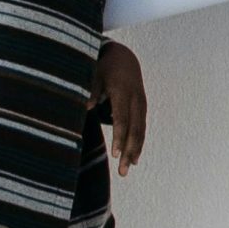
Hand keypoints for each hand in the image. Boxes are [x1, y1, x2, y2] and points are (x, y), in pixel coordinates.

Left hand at [93, 40, 147, 174]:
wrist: (124, 56)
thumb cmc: (104, 67)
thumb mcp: (93, 73)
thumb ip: (91, 90)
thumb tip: (86, 107)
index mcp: (122, 91)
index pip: (122, 119)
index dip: (120, 137)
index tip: (115, 154)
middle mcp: (135, 98)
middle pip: (135, 129)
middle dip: (129, 151)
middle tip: (122, 171)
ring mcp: (141, 102)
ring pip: (141, 130)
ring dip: (135, 150)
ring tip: (128, 168)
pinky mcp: (142, 106)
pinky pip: (142, 127)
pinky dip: (138, 142)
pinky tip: (134, 157)